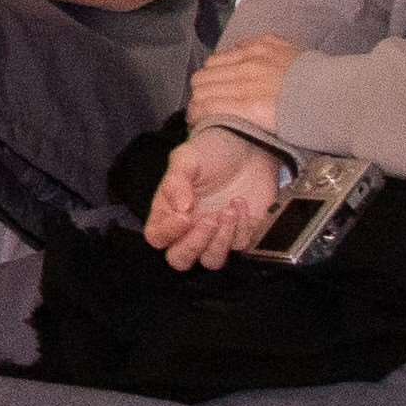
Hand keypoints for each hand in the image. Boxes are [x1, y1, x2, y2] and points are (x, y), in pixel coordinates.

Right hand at [141, 124, 283, 271]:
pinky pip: (240, 246)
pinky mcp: (241, 234)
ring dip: (221, 240)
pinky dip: (242, 228)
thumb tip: (179, 207)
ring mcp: (216, 235)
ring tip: (228, 210)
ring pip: (211, 260)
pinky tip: (240, 202)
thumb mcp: (186, 158)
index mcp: (168, 211)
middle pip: (180, 259)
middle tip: (209, 219)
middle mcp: (189, 229)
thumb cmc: (210, 151)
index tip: (184, 215)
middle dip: (194, 245)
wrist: (248, 145)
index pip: (157, 236)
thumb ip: (176, 181)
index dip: (168, 232)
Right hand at [185, 35, 299, 137]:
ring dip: (211, 76)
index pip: (202, 105)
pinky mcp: (264, 42)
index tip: (199, 120)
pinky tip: (238, 68)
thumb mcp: (274, 133)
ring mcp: (254, 56)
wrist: (341, 96)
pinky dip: (229, 60)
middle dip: (200, 96)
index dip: (195, 114)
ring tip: (221, 84)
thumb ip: (242, 122)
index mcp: (248, 106)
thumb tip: (220, 120)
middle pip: (201, 82)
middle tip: (207, 104)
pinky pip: (232, 48)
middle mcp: (245, 78)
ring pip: (212, 63)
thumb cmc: (309, 122)